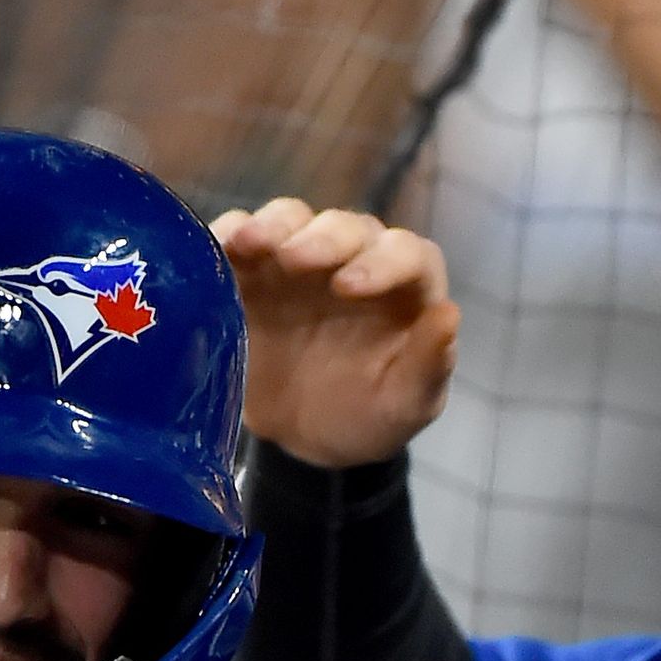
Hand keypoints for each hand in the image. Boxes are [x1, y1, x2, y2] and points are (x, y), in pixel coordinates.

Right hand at [214, 197, 460, 470]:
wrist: (307, 440)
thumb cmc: (367, 417)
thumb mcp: (405, 405)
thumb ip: (430, 364)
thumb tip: (448, 315)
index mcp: (404, 285)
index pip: (404, 254)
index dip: (380, 262)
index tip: (349, 288)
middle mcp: (355, 259)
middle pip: (344, 228)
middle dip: (320, 239)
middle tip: (293, 259)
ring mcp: (299, 260)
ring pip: (290, 220)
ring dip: (270, 227)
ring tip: (246, 244)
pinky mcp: (252, 272)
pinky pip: (237, 240)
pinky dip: (224, 238)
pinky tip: (212, 252)